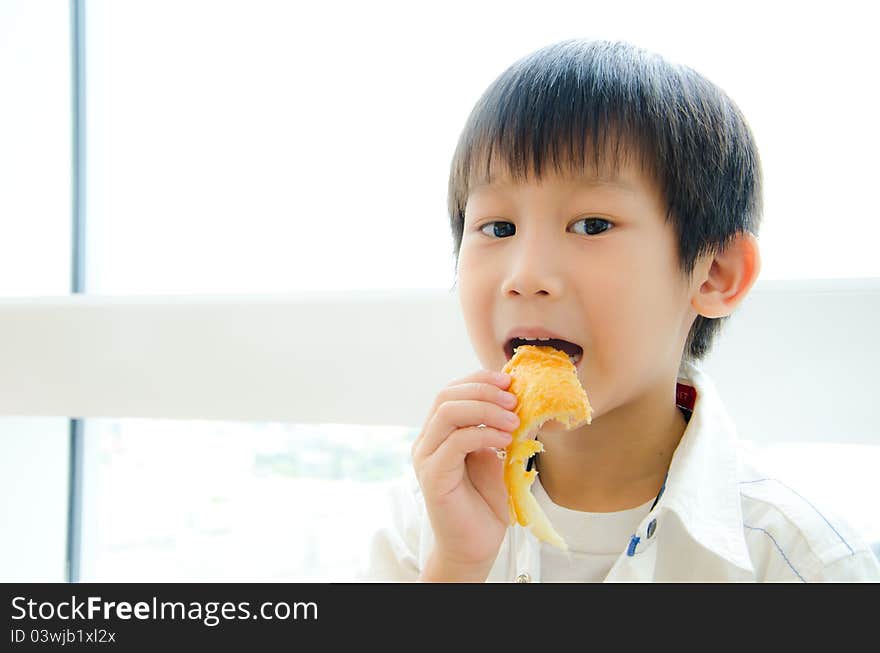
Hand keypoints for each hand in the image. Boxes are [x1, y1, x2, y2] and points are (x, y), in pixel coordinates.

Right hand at [410, 369, 519, 580]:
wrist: (475, 546)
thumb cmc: (485, 504)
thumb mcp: (494, 456)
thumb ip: (494, 430)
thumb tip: (512, 400)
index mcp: (438, 434)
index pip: (451, 392)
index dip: (478, 380)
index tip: (508, 380)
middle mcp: (426, 442)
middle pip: (446, 396)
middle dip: (483, 390)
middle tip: (514, 399)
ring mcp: (426, 458)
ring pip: (448, 413)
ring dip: (486, 410)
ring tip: (513, 420)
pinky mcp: (432, 476)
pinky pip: (456, 441)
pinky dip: (484, 434)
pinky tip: (505, 440)